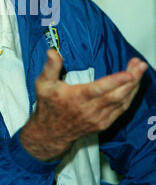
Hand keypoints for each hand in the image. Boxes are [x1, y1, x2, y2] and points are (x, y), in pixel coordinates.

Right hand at [20, 50, 147, 160]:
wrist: (51, 133)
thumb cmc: (49, 105)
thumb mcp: (43, 84)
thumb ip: (49, 67)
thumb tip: (52, 51)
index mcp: (77, 98)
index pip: (99, 89)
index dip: (115, 81)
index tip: (129, 73)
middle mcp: (90, 110)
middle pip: (116, 95)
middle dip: (132, 79)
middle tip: (140, 65)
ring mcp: (99, 118)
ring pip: (122, 102)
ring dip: (133, 86)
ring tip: (139, 69)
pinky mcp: (104, 123)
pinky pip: (121, 109)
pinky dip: (130, 97)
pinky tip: (134, 85)